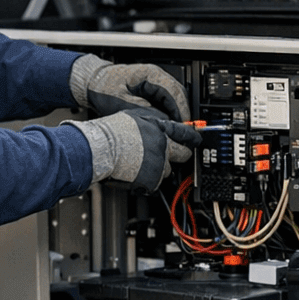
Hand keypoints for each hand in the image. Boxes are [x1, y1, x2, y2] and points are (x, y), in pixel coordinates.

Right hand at [67, 109, 201, 190]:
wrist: (101, 149)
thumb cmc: (112, 133)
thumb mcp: (136, 116)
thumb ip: (154, 121)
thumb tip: (164, 123)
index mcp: (160, 129)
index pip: (185, 134)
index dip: (193, 137)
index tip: (197, 140)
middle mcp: (163, 147)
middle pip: (183, 155)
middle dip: (180, 155)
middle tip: (170, 155)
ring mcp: (158, 165)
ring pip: (168, 170)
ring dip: (160, 168)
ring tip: (142, 163)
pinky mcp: (151, 180)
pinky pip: (155, 183)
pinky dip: (147, 181)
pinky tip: (136, 172)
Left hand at [71, 54, 190, 121]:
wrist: (92, 83)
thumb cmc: (103, 89)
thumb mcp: (121, 103)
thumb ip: (143, 111)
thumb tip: (163, 123)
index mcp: (150, 74)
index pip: (174, 91)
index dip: (181, 109)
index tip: (183, 124)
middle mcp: (156, 76)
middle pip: (178, 94)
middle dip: (182, 113)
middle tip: (183, 131)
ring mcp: (155, 82)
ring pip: (174, 98)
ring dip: (176, 113)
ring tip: (175, 130)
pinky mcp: (151, 90)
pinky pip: (166, 101)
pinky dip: (168, 113)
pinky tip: (166, 125)